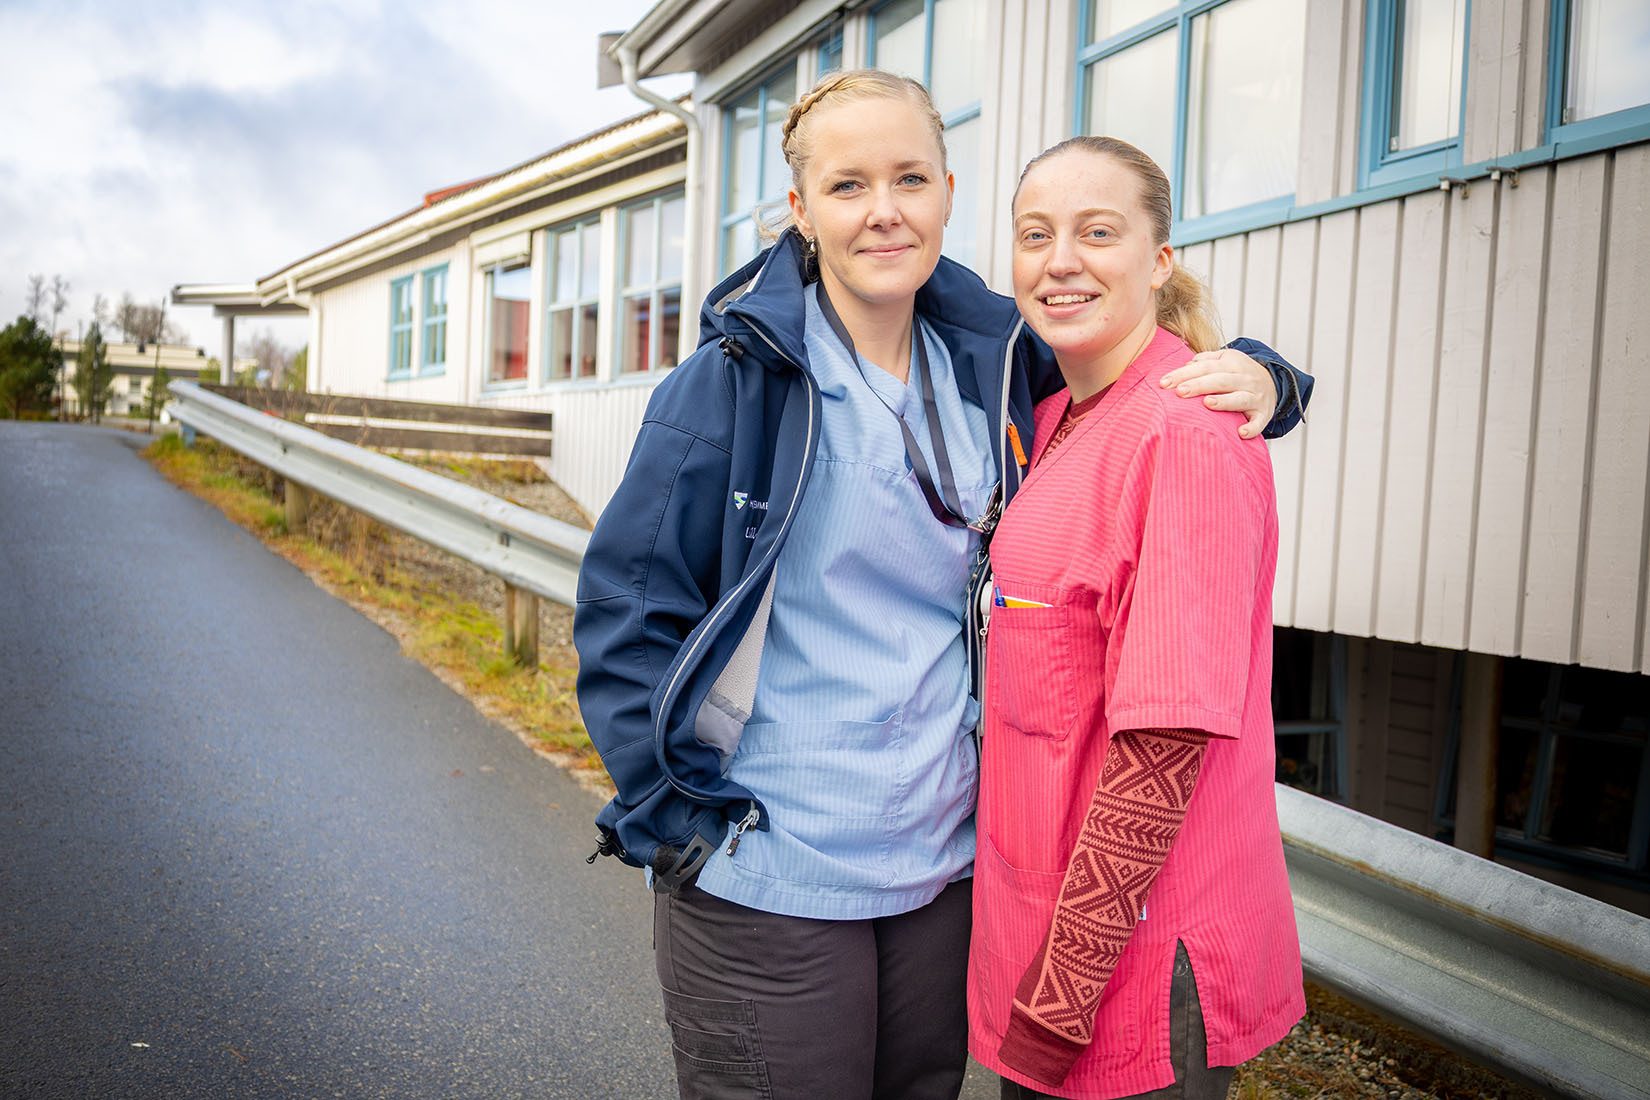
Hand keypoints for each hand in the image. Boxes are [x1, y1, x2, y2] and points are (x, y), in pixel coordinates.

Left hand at [1159, 348, 1277, 438]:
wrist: (1273, 383)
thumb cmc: (1238, 374)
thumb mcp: (1225, 360)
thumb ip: (1205, 360)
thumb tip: (1185, 365)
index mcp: (1232, 362)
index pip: (1205, 366)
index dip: (1184, 374)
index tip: (1164, 383)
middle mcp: (1245, 378)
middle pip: (1220, 380)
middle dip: (1199, 385)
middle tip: (1179, 392)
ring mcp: (1255, 396)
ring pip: (1240, 398)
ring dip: (1224, 401)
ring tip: (1207, 403)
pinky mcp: (1263, 413)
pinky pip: (1258, 422)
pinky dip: (1251, 428)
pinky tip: (1241, 432)